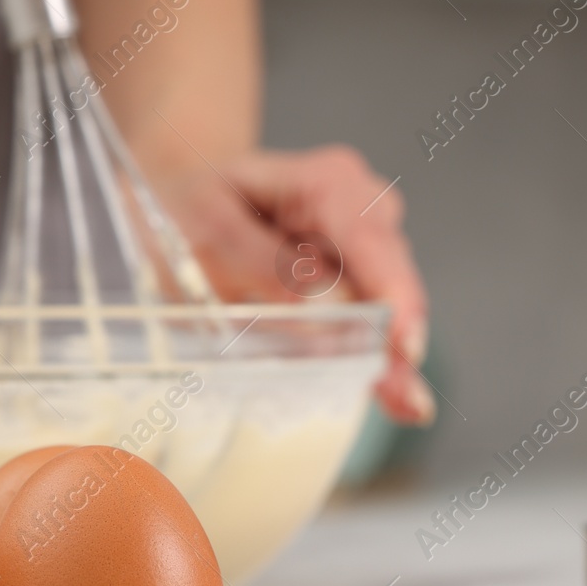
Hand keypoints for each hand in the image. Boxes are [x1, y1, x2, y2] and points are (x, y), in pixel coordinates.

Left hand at [150, 146, 433, 425]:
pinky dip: (377, 358)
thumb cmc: (190, 210)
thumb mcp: (209, 232)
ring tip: (402, 403)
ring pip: (389, 304)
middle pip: (391, 276)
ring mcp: (363, 246)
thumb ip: (261, 264)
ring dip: (390, 354)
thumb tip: (317, 301)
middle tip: (407, 400)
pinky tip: (397, 397)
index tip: (403, 343)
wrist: (179, 202)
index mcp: (325, 182)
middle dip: (398, 338)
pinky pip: (372, 322)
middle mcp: (360, 207)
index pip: (369, 237)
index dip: (393, 291)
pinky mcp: (354, 281)